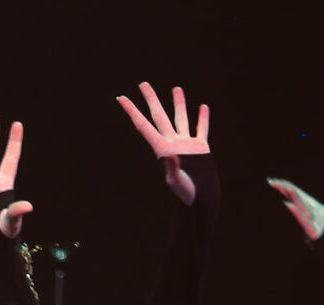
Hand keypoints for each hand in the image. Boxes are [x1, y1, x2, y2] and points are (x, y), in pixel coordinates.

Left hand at [116, 82, 208, 205]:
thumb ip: (172, 168)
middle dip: (151, 99)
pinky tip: (202, 107)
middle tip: (143, 83)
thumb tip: (170, 156)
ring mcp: (186, 144)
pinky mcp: (200, 148)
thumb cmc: (185, 196)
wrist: (199, 201)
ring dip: (179, 103)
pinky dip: (203, 118)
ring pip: (181, 118)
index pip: (143, 125)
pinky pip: (202, 129)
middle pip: (159, 116)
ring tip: (176, 88)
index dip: (131, 111)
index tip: (121, 98)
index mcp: (162, 149)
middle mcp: (172, 143)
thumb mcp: (176, 183)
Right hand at [268, 177, 323, 241]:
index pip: (303, 198)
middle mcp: (315, 220)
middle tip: (270, 180)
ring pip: (301, 210)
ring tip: (281, 186)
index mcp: (322, 213)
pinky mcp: (317, 239)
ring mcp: (315, 229)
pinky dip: (298, 215)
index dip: (291, 188)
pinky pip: (305, 225)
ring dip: (291, 198)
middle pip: (299, 201)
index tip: (277, 181)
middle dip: (286, 190)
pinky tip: (289, 205)